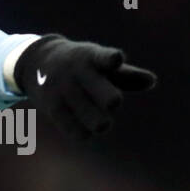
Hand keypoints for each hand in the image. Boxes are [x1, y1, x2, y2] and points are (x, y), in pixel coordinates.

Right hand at [14, 34, 156, 139]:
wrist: (37, 62)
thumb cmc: (80, 64)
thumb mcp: (100, 63)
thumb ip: (126, 75)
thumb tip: (152, 81)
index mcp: (93, 58)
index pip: (103, 57)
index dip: (111, 59)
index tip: (117, 59)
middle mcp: (77, 72)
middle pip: (102, 91)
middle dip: (110, 98)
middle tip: (113, 102)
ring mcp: (63, 89)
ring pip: (90, 114)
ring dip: (99, 121)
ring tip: (102, 123)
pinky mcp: (52, 106)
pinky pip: (73, 128)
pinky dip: (83, 133)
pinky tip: (86, 132)